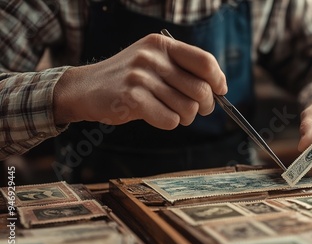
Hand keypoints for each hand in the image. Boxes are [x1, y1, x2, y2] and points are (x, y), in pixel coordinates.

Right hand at [54, 34, 226, 128]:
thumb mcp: (153, 61)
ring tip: (173, 114)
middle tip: (197, 111)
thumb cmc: (127, 79)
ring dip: (186, 118)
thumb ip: (181, 69)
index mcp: (162, 44)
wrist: (84, 89)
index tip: (220, 91)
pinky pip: (170, 120)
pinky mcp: (132, 98)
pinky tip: (157, 117)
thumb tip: (218, 88)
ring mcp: (141, 77)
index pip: (205, 62)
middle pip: (201, 89)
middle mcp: (152, 57)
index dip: (218, 79)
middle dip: (205, 106)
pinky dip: (169, 124)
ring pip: (188, 108)